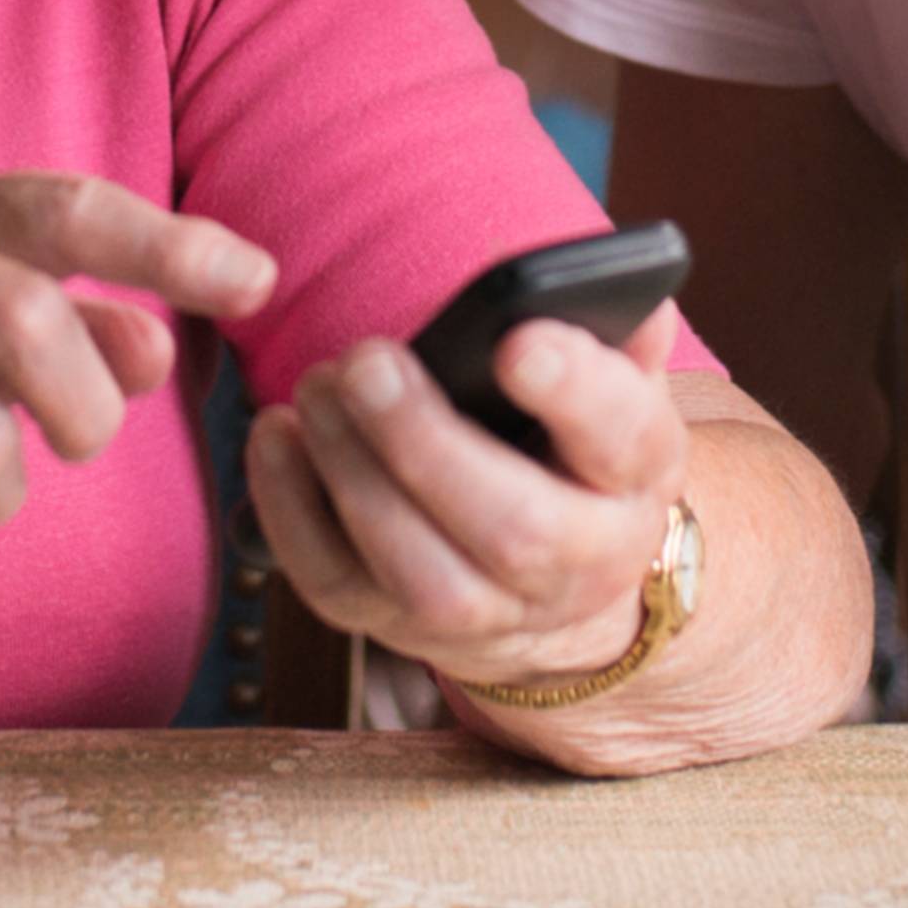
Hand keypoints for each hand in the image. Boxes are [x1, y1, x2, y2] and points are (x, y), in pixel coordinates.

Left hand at [245, 302, 688, 694]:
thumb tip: (600, 279)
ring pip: (423, 578)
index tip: (515, 341)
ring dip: (356, 478)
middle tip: (366, 361)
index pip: (621, 438)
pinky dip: (292, 513)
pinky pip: (337, 588)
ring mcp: (487, 616)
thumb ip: (613, 332)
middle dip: (428, 444)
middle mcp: (576, 567)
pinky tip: (275, 435)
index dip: (574, 390)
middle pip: (512, 529)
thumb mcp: (613, 388)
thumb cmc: (573, 448)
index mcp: (632, 480)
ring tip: (318, 387)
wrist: (561, 582)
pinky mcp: (398, 629)